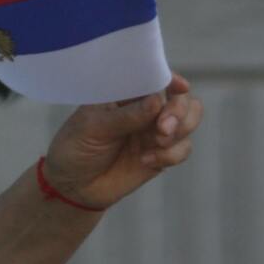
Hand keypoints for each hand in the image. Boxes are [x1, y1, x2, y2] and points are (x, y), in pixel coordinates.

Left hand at [41, 74, 202, 210]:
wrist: (73, 186)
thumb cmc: (75, 147)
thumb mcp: (93, 127)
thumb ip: (126, 115)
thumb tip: (157, 100)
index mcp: (126, 94)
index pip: (156, 78)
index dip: (172, 80)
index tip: (180, 87)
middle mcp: (145, 109)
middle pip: (181, 99)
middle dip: (179, 110)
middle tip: (163, 128)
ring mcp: (154, 131)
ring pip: (189, 121)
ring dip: (180, 130)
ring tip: (158, 142)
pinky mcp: (161, 154)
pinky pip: (183, 148)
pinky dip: (171, 155)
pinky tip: (146, 161)